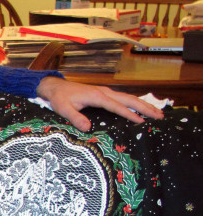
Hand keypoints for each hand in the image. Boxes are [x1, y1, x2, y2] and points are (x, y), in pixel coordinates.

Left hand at [36, 76, 164, 131]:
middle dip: (145, 108)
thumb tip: (87, 128)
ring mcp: (106, 92)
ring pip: (128, 98)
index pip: (117, 106)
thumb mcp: (63, 109)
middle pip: (129, 99)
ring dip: (143, 105)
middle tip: (159, 117)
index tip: (141, 121)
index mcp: (97, 96)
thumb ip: (75, 118)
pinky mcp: (104, 94)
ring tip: (157, 113)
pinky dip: (135, 103)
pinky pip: (123, 98)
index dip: (129, 114)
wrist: (56, 87)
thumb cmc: (59, 98)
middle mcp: (104, 92)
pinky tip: (141, 109)